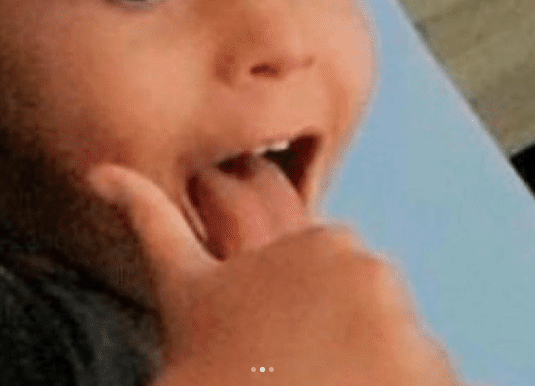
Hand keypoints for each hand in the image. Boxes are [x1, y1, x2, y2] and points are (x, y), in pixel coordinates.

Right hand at [88, 156, 465, 384]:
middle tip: (299, 375)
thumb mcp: (181, 288)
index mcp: (323, 242)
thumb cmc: (208, 365)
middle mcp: (372, 270)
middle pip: (369, 313)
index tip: (280, 349)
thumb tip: (100, 170)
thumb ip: (149, 220)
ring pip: (398, 352)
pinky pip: (428, 382)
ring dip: (372, 373)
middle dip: (343, 343)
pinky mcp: (434, 375)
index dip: (305, 319)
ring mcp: (408, 326)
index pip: (333, 280)